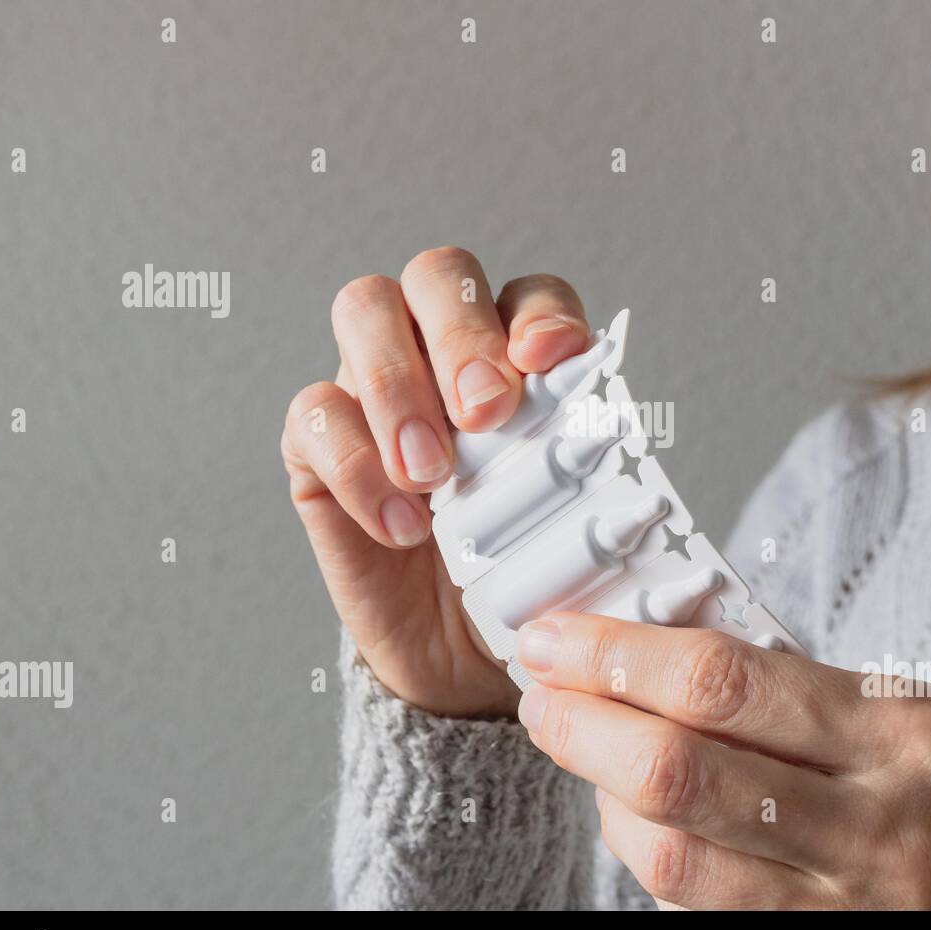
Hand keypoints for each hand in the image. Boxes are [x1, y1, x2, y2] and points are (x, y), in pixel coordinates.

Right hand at [281, 248, 590, 718]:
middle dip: (463, 333)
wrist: (462, 655)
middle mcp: (441, 352)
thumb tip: (615, 438)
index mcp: (517, 358)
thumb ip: (582, 467)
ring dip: (398, 383)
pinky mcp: (318, 445)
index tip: (551, 361)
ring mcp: (372, 388)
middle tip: (487, 411)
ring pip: (364, 309)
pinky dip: (357, 464)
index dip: (540, 314)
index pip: (529, 295)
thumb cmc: (522, 575)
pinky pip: (315, 414)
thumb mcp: (567, 524)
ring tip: (434, 472)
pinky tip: (401, 525)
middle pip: (438, 274)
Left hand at [512, 614, 930, 908]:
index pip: (725, 680)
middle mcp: (883, 825)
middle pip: (683, 772)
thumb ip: (779, 679)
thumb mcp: (892, 702)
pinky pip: (696, 905)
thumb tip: (647, 648)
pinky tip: (633, 810)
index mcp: (903, 732)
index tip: (559, 638)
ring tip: (579, 744)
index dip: (619, 654)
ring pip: (674, 853)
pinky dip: (646, 850)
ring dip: (601, 791)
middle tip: (543, 690)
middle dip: (585, 724)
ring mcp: (851, 907)